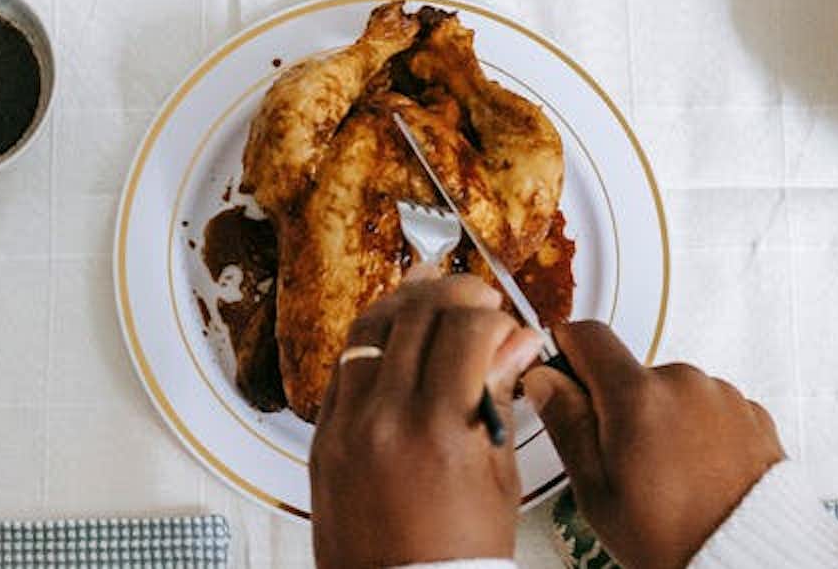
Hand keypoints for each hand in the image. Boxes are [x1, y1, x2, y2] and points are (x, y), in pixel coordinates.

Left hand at [309, 276, 543, 568]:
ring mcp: (344, 426)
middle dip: (453, 294)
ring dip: (405, 306)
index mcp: (436, 430)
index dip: (493, 317)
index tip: (506, 325)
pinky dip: (372, 344)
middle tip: (478, 298)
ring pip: (368, 330)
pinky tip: (397, 342)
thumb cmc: (458, 557)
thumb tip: (516, 342)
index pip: (464, 330)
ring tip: (435, 304)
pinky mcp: (322, 438)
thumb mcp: (498, 477)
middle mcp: (382, 420)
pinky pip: (342, 367)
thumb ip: (500, 398)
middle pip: (414, 315)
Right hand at [524, 323, 784, 568]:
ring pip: (673, 392)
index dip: (567, 351)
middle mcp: (685, 383)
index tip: (563, 374)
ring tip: (667, 475)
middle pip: (632, 372)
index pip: (588, 335)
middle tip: (622, 460)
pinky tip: (696, 473)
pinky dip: (699, 432)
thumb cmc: (673, 537)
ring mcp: (724, 396)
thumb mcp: (596, 489)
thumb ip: (566, 423)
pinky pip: (710, 409)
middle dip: (619, 405)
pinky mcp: (752, 414)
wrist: (747, 560)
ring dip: (664, 420)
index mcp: (638, 396)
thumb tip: (546, 382)